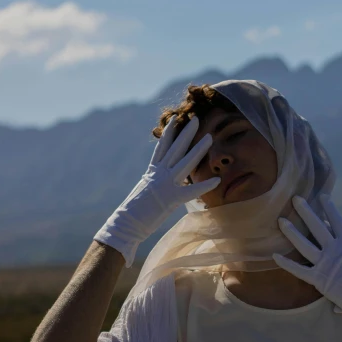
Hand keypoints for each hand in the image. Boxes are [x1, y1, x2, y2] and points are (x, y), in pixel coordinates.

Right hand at [93, 116, 220, 267]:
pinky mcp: (170, 198)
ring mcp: (165, 184)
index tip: (175, 118)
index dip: (169, 131)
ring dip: (198, 149)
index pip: (162, 147)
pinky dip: (204, 186)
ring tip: (210, 137)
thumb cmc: (134, 211)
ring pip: (185, 162)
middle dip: (186, 132)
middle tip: (196, 118)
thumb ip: (155, 181)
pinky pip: (190, 191)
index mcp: (152, 171)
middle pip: (175, 148)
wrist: (126, 223)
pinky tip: (216, 180)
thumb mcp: (145, 189)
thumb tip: (161, 179)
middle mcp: (159, 173)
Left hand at [272, 194, 341, 334]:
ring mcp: (325, 264)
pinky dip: (286, 264)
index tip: (323, 196)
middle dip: (306, 211)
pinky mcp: (319, 280)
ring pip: (303, 244)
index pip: (337, 221)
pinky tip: (274, 256)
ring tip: (281, 220)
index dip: (330, 208)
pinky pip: (299, 270)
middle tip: (295, 198)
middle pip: (317, 226)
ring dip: (292, 232)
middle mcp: (334, 250)